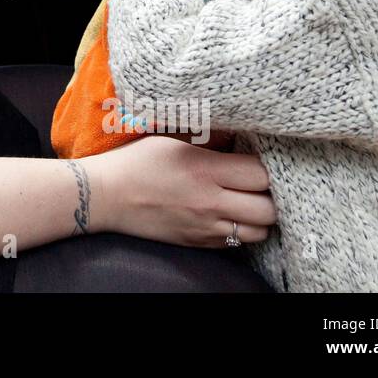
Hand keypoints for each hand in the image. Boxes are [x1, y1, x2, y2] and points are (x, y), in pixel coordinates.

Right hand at [87, 135, 274, 247]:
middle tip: (264, 184)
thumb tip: (242, 134)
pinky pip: (236, 243)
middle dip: (273, 196)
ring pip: (258, 232)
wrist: (105, 196)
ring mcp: (205, 227)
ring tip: (252, 201)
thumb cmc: (135, 161)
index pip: (261, 174)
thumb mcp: (173, 139)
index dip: (269, 167)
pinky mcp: (198, 242)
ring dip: (261, 217)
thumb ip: (211, 139)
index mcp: (205, 170)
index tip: (264, 160)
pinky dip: (241, 230)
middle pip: (269, 209)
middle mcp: (210, 203)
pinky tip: (231, 215)